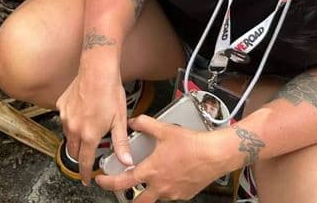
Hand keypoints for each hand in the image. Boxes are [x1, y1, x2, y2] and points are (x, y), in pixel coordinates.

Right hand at [56, 69, 133, 184]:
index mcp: (89, 135)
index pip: (85, 162)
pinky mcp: (61, 105)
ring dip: (76, 137)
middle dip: (81, 155)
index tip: (86, 179)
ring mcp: (65, 116)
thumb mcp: (119, 120)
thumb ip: (121, 144)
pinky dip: (72, 121)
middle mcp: (74, 128)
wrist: (97, 70)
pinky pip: (65, 119)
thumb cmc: (109, 91)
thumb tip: (126, 161)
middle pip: (74, 151)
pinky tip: (82, 112)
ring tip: (88, 128)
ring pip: (68, 135)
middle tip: (89, 154)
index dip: (86, 173)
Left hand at [95, 115, 229, 201]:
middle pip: (138, 201)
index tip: (102, 181)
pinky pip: (171, 194)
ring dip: (150, 189)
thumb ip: (144, 124)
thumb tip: (133, 121)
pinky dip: (167, 186)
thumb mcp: (164, 129)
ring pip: (156, 196)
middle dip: (128, 198)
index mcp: (151, 171)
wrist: (215, 154)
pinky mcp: (185, 195)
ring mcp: (173, 193)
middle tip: (122, 189)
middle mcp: (160, 186)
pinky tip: (170, 174)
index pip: (123, 182)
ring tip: (152, 176)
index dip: (109, 183)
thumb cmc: (192, 144)